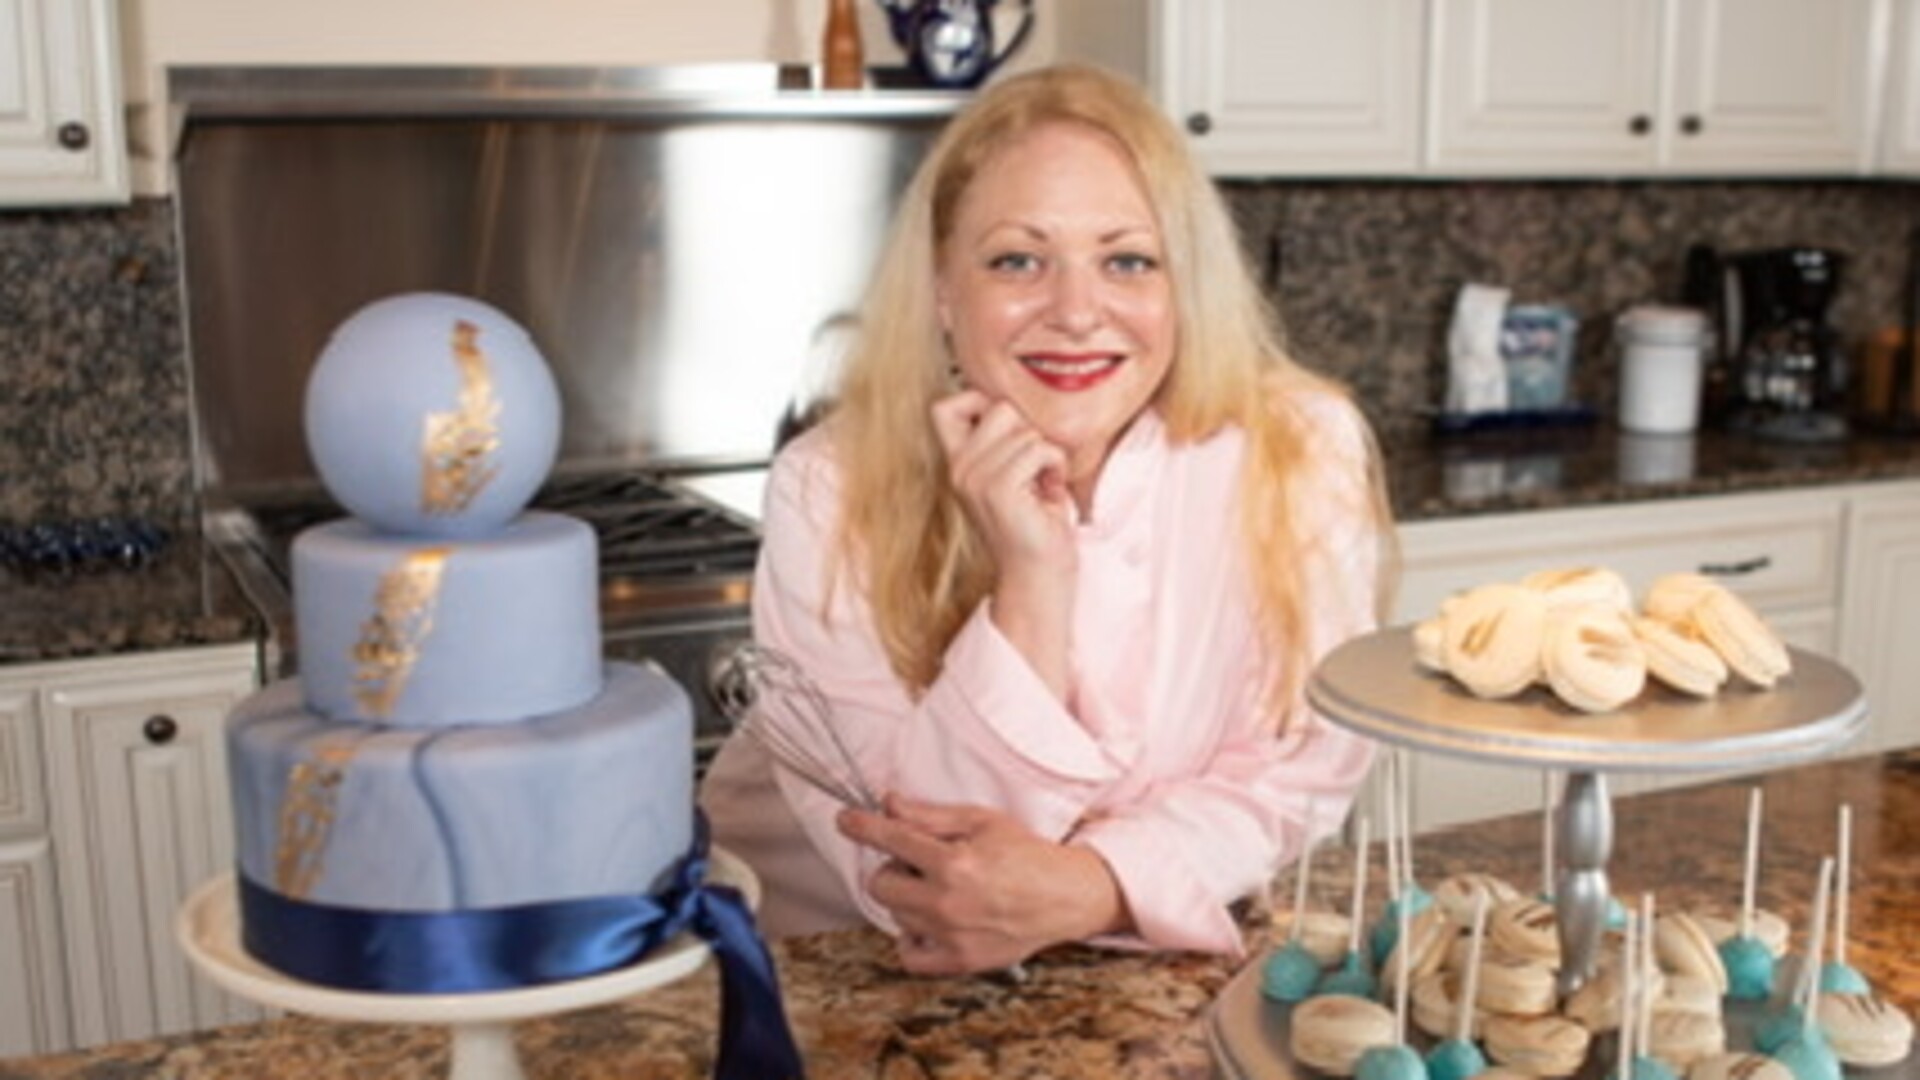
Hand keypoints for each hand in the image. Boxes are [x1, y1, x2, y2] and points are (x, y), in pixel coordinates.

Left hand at [837, 793, 1129, 974]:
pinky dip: (911, 938)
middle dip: (893, 869)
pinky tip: (929, 921)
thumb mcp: (981, 821)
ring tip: (938, 889)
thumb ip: (930, 816)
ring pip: (894, 915)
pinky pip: (909, 956)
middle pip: (881, 885)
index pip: (891, 840)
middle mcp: (948, 901)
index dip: (863, 826)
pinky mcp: (959, 960)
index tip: (846, 820)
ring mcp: (951, 936)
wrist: (1063, 896)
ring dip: (906, 899)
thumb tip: (889, 804)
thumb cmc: (1026, 854)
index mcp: (954, 862)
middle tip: (920, 863)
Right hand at [930, 389, 1075, 695]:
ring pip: (1027, 431)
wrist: (1038, 577)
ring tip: (1042, 488)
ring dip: (1048, 456)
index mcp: (958, 464)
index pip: (945, 406)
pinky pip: (1040, 449)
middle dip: (1030, 433)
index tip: (1008, 433)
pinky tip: (1048, 492)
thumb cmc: (1035, 526)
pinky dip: (1055, 466)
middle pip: (1000, 408)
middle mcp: (959, 470)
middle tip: (1034, 471)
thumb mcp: (1012, 475)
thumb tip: (1011, 404)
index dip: (979, 401)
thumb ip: (1003, 442)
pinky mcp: (999, 490)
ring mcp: (975, 480)